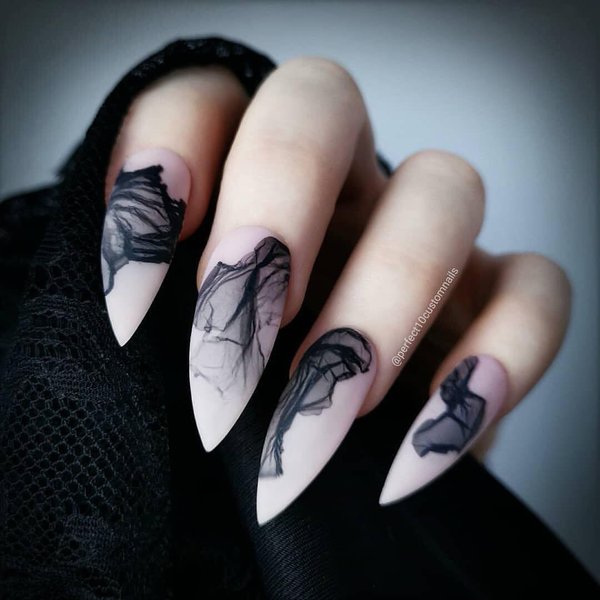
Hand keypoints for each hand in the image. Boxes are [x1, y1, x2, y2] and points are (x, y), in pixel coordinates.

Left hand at [100, 58, 570, 524]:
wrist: (315, 457)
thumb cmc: (235, 400)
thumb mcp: (175, 362)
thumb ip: (156, 322)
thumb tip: (133, 324)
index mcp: (242, 174)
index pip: (202, 104)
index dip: (157, 174)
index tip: (133, 303)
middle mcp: (339, 181)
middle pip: (321, 104)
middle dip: (272, 220)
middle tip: (228, 364)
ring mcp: (425, 233)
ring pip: (446, 190)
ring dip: (380, 310)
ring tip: (322, 418)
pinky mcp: (495, 300)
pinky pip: (537, 295)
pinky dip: (497, 363)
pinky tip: (427, 442)